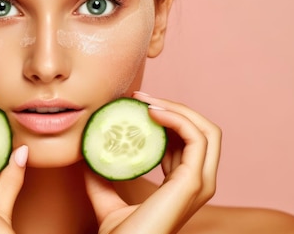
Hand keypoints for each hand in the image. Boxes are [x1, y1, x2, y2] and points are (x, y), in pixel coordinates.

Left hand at [84, 93, 220, 233]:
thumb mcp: (107, 197)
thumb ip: (101, 175)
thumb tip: (85, 153)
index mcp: (184, 184)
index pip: (188, 140)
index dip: (167, 117)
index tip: (136, 104)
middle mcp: (197, 182)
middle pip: (202, 130)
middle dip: (174, 107)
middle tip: (139, 97)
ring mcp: (199, 183)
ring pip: (207, 130)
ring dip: (177, 107)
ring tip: (145, 101)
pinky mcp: (193, 183)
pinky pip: (196, 138)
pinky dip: (178, 118)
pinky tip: (151, 113)